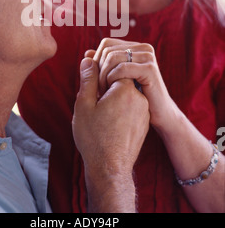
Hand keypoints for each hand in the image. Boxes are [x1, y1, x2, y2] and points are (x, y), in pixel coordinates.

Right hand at [72, 56, 149, 174]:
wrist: (110, 169)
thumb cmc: (94, 137)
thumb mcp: (84, 104)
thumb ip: (88, 78)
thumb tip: (89, 58)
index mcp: (126, 89)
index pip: (114, 67)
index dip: (100, 74)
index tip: (92, 88)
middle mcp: (139, 97)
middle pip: (120, 79)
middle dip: (105, 85)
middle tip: (93, 102)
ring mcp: (144, 110)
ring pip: (125, 93)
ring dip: (112, 97)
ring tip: (100, 114)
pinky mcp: (144, 122)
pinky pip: (131, 106)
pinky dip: (120, 108)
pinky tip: (109, 122)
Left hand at [88, 38, 175, 130]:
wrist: (157, 116)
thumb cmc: (134, 99)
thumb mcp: (115, 80)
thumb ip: (102, 66)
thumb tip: (87, 53)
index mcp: (135, 47)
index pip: (106, 44)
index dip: (96, 61)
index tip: (94, 81)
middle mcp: (142, 48)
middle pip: (108, 50)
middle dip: (98, 70)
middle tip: (97, 90)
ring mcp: (147, 57)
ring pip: (112, 57)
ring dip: (103, 76)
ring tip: (103, 92)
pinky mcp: (150, 69)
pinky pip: (122, 68)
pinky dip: (112, 80)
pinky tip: (112, 92)